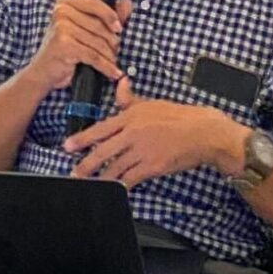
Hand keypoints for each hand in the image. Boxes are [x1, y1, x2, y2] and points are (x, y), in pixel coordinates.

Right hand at [24, 0, 132, 91]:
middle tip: (115, 50)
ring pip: (98, 42)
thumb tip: (127, 3)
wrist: (43, 72)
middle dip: (111, 41)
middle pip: (98, 25)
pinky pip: (93, 56)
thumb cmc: (63, 50)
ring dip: (109, 55)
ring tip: (112, 62)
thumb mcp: (83, 30)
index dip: (110, 15)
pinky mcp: (64, 45)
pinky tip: (113, 72)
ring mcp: (61, 28)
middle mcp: (61, 13)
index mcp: (64, 4)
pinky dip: (106, 66)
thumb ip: (106, 16)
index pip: (94, 2)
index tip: (119, 27)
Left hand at [64, 78, 220, 187]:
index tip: (68, 145)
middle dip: (85, 164)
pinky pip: (131, 178)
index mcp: (131, 117)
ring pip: (115, 167)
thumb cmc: (180, 117)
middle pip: (103, 151)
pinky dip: (121, 185)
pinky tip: (114, 189)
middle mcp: (133, 134)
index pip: (100, 129)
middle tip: (73, 171)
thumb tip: (120, 84)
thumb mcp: (151, 103)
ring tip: (89, 183)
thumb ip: (130, 98)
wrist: (204, 132)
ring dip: (100, 177)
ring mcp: (142, 151)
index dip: (82, 138)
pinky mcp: (153, 166)